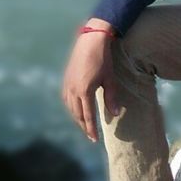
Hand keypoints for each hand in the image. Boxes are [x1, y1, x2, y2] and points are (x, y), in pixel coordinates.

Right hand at [61, 19, 120, 142]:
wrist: (91, 40)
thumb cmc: (103, 59)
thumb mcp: (110, 79)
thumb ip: (111, 98)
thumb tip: (115, 115)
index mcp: (84, 91)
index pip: (87, 116)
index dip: (91, 129)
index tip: (94, 140)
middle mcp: (73, 90)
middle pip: (77, 114)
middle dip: (83, 126)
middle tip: (90, 135)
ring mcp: (67, 84)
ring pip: (70, 107)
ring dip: (77, 117)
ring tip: (84, 124)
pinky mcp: (66, 79)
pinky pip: (66, 99)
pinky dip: (71, 107)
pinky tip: (76, 109)